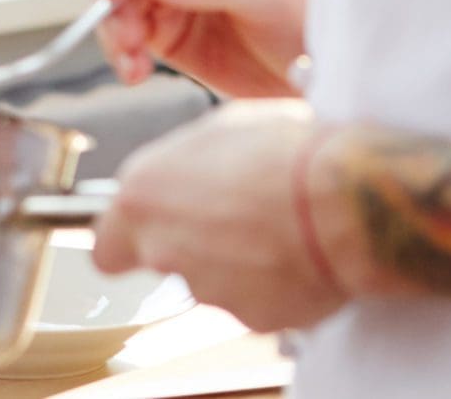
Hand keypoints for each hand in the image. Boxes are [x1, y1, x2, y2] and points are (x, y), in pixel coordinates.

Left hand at [93, 99, 349, 331]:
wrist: (344, 197)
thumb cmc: (283, 150)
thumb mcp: (219, 131)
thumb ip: (185, 164)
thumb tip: (187, 173)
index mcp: (142, 197)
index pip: (105, 246)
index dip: (127, 241)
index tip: (149, 231)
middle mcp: (163, 249)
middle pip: (163, 260)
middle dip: (191, 246)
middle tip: (233, 219)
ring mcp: (208, 289)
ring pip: (211, 282)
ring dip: (234, 263)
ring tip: (275, 227)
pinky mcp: (254, 318)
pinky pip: (256, 301)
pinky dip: (272, 285)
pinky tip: (297, 253)